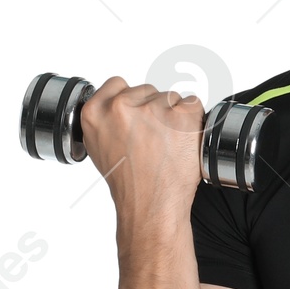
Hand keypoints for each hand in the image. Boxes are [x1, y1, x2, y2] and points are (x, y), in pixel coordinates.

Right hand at [80, 78, 204, 223]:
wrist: (151, 205)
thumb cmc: (129, 183)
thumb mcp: (99, 148)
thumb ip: (106, 120)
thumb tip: (119, 105)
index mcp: (95, 112)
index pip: (117, 84)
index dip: (132, 100)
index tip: (138, 116)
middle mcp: (121, 106)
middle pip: (147, 90)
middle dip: (154, 110)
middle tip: (154, 140)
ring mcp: (152, 109)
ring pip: (170, 98)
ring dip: (174, 117)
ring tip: (168, 145)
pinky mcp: (180, 115)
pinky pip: (193, 103)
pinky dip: (194, 120)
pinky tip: (183, 141)